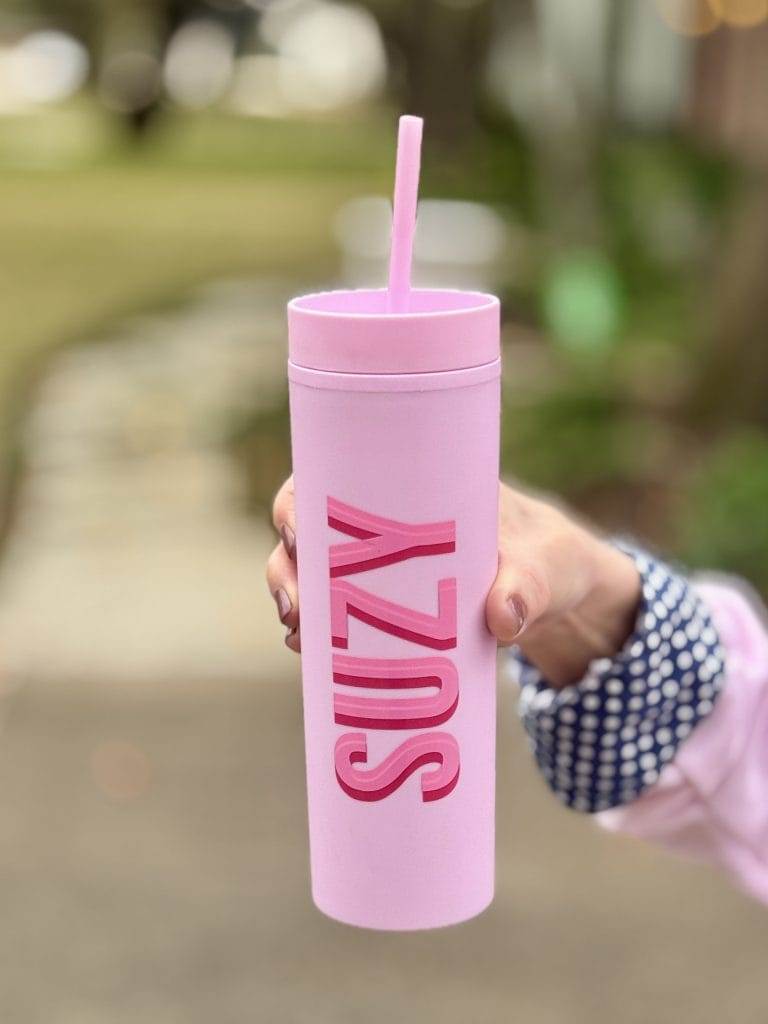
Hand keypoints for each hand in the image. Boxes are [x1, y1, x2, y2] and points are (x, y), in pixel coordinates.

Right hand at [266, 477, 640, 685]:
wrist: (564, 596)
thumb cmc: (551, 560)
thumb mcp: (547, 568)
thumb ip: (529, 588)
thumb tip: (502, 618)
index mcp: (413, 489)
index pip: (334, 479)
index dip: (298, 503)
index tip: (296, 534)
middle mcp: (385, 526)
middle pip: (307, 532)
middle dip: (286, 568)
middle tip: (297, 610)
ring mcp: (383, 568)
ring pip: (313, 575)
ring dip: (296, 603)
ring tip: (300, 639)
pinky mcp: (390, 608)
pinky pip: (338, 614)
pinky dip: (318, 633)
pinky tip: (310, 657)